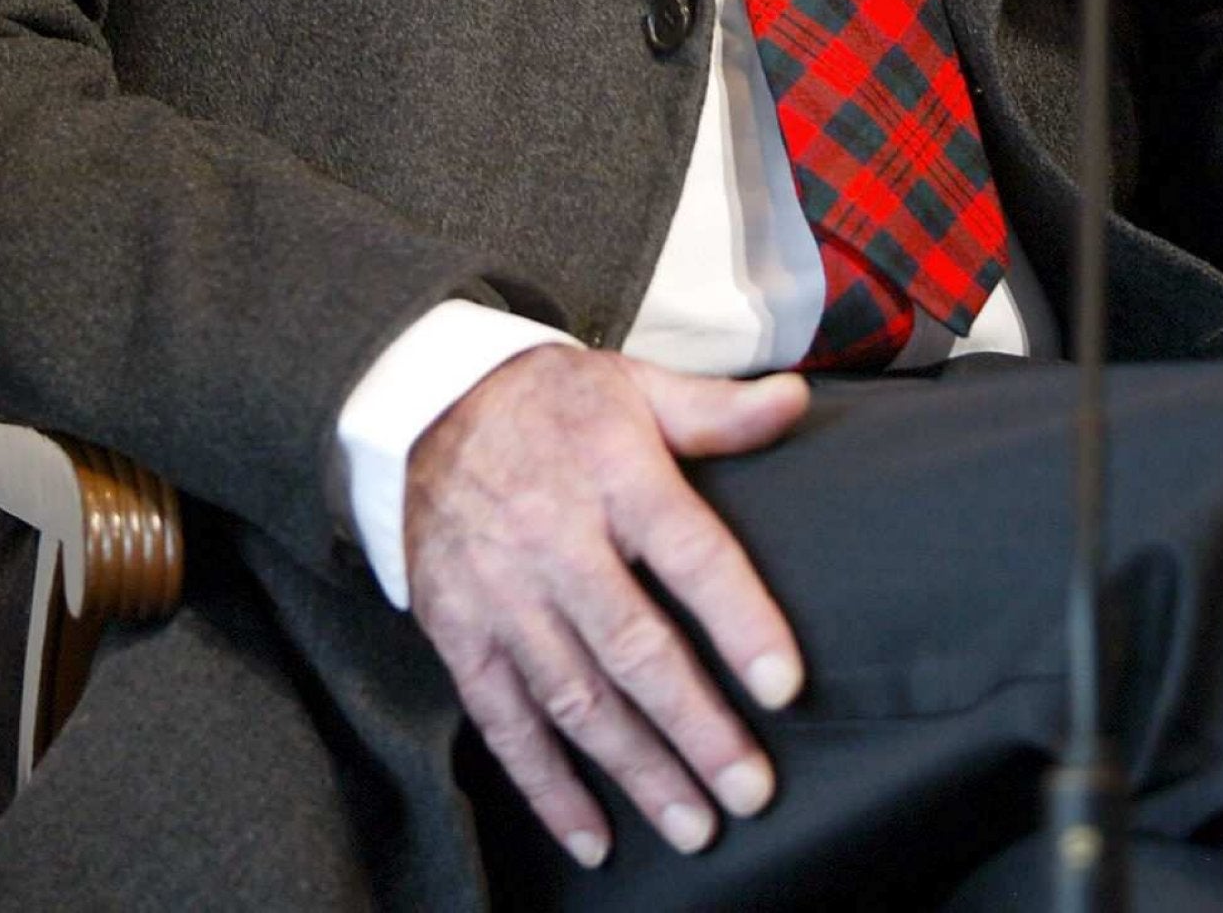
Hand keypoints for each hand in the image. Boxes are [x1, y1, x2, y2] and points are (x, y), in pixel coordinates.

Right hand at [405, 343, 808, 869]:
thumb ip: (717, 409)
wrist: (426, 408)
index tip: (783, 684)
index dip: (738, 619)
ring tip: (692, 824)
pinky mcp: (459, 633)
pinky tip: (592, 835)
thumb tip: (796, 401)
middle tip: (749, 788)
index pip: (688, 552)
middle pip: (633, 645)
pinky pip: (504, 720)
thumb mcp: (634, 386)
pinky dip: (546, 785)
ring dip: (635, 768)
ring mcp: (502, 593)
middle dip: (694, 726)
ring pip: (574, 697)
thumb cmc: (551, 403)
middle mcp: (556, 539)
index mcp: (614, 474)